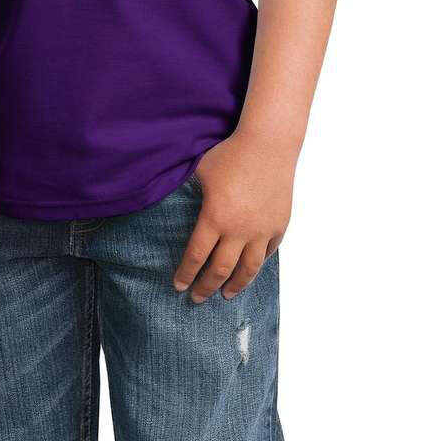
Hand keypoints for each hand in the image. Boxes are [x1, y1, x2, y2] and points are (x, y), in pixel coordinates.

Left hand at [172, 130, 294, 301]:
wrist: (268, 144)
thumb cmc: (230, 153)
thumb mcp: (201, 170)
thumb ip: (187, 191)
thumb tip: (164, 196)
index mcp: (214, 217)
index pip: (196, 256)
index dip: (186, 274)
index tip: (178, 286)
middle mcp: (238, 230)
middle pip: (220, 270)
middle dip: (206, 287)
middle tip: (197, 298)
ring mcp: (261, 230)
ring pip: (248, 269)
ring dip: (235, 285)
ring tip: (226, 295)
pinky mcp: (278, 225)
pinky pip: (267, 252)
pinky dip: (257, 264)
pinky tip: (250, 269)